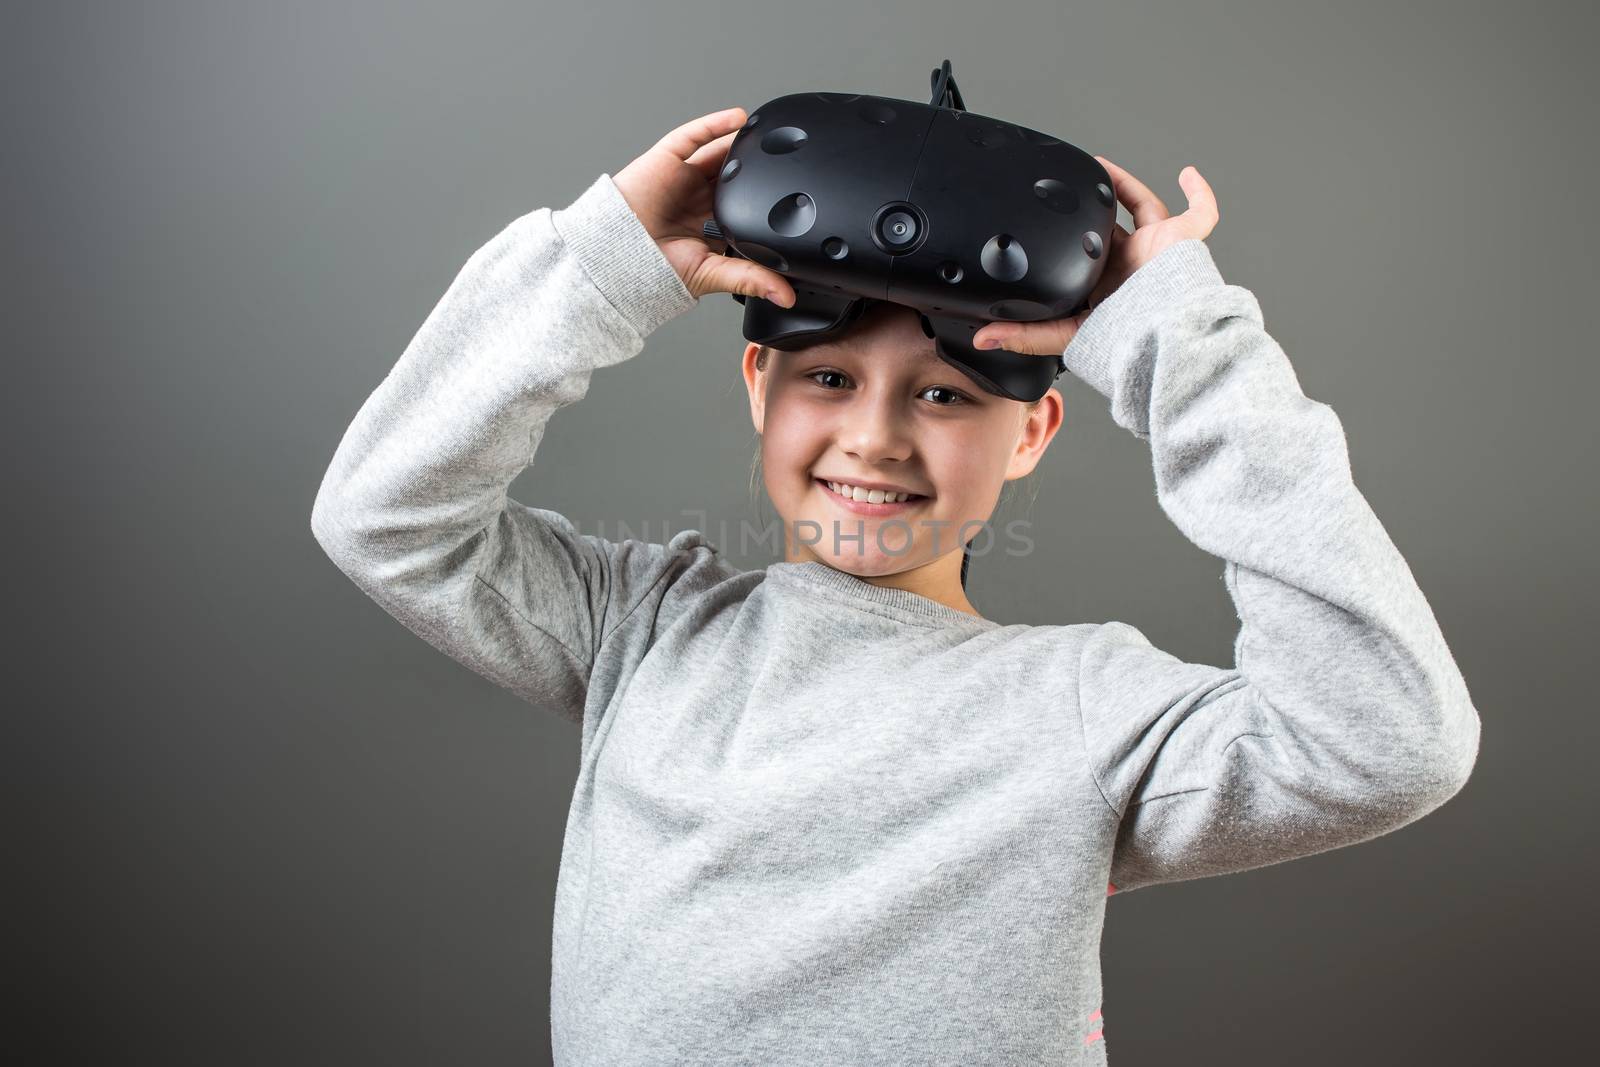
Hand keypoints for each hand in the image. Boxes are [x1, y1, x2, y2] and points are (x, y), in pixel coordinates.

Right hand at [612, 107, 797, 306]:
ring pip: (719, 152)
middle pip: (737, 175)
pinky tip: (741, 119)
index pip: (748, 205)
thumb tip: (787, 297)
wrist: (617, 256)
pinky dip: (716, 124)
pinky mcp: (668, 159)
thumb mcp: (713, 274)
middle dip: (759, 166)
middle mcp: (701, 198)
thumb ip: (751, 278)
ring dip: (743, 143)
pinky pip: (694, 136)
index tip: (797, 191)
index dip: (767, 197)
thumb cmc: (654, 269)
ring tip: (770, 134)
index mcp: (714, 225)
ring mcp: (685, 177)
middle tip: (788, 158)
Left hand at [971, 159, 1219, 354]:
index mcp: (1104, 289)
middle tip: (1067, 194)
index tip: (1043, 230)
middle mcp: (1129, 267)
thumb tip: (982, 339)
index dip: (1066, 247)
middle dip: (1093, 214)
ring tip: (1100, 168)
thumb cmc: (1127, 339)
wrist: (1164, 330)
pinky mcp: (1183, 239)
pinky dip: (1200, 194)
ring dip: (1125, 188)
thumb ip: (1025, 334)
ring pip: (1145, 212)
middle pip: (1111, 233)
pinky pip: (1201, 213)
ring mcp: (1157, 250)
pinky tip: (1188, 174)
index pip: (1081, 263)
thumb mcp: (1065, 335)